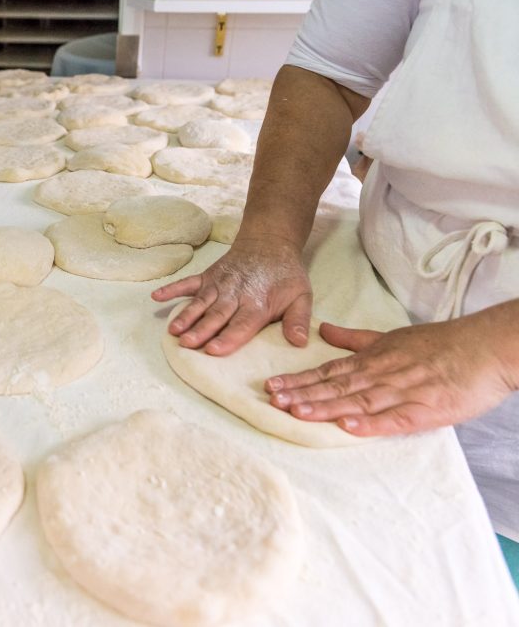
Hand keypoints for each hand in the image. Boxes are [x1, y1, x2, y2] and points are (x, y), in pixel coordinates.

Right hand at [152, 237, 312, 355]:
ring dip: (186, 316)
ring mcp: (218, 284)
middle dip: (201, 331)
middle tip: (187, 344)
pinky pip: (187, 283)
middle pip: (216, 316)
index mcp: (257, 304)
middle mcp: (235, 294)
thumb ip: (299, 320)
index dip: (228, 338)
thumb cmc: (285, 275)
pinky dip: (172, 289)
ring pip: (200, 302)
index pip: (242, 324)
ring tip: (173, 330)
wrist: (269, 242)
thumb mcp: (302, 296)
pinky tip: (157, 297)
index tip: (214, 350)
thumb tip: (299, 342)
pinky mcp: (208, 276)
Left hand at [265, 317, 516, 436]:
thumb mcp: (391, 336)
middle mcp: (382, 374)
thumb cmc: (438, 344)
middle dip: (303, 394)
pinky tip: (348, 426)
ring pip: (358, 401)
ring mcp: (403, 392)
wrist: (486, 348)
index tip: (272, 386)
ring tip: (297, 412)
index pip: (328, 371)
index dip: (300, 380)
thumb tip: (322, 330)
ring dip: (326, 407)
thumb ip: (355, 338)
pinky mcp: (426, 410)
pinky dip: (371, 423)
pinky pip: (394, 419)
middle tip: (273, 401)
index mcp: (373, 359)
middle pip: (336, 386)